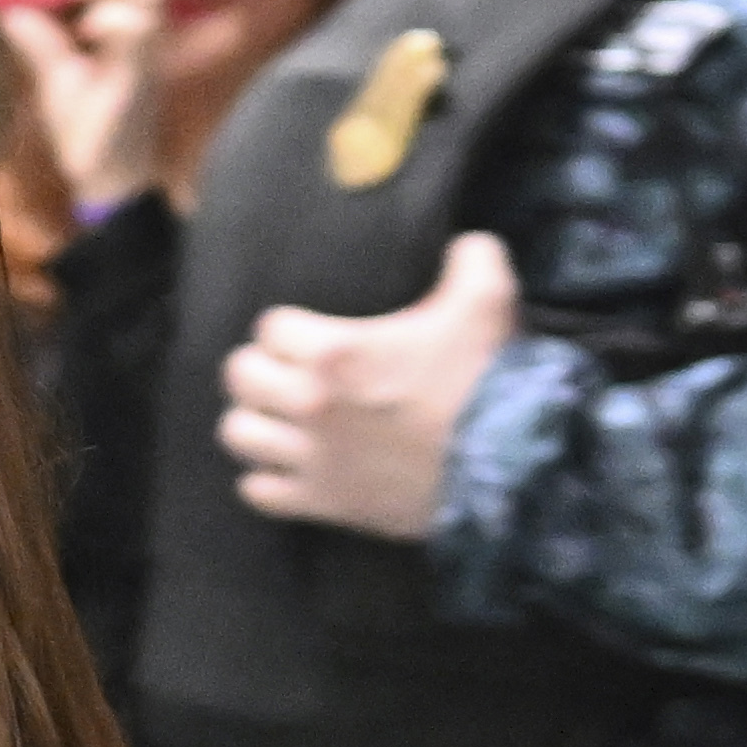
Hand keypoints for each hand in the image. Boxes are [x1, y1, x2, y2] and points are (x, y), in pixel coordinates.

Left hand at [0, 0, 165, 211]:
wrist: (105, 181)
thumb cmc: (89, 129)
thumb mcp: (55, 75)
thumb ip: (40, 39)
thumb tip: (10, 8)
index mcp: (127, 25)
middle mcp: (144, 33)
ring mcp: (147, 53)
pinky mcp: (142, 76)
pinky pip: (139, 30)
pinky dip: (110, 18)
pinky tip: (86, 27)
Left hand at [220, 228, 523, 540]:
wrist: (507, 468)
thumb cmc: (488, 382)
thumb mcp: (488, 302)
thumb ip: (472, 258)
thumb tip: (464, 245)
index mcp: (334, 351)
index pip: (270, 326)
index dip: (290, 327)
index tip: (312, 334)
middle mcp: (309, 403)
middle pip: (240, 375)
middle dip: (261, 368)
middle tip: (288, 372)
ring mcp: (312, 457)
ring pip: (238, 434)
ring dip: (255, 422)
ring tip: (279, 418)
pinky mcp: (323, 501)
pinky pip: (258, 492)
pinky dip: (266, 480)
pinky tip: (290, 467)